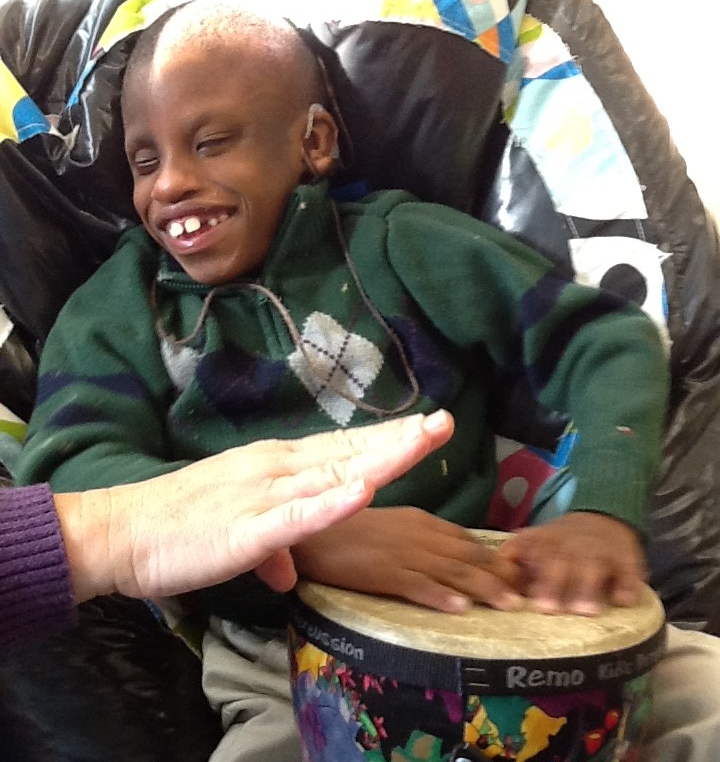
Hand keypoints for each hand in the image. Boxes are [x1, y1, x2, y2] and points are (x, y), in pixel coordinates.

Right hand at [54, 409, 453, 602]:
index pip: (341, 447)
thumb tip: (288, 567)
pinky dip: (331, 504)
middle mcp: (276, 469)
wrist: (123, 532)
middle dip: (399, 440)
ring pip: (330, 475)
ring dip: (377, 460)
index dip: (386, 439)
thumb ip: (272, 542)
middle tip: (443, 422)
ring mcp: (262, 495)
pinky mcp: (245, 529)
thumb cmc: (180, 527)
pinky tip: (360, 491)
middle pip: (348, 451)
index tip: (425, 427)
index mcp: (276, 465)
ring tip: (419, 443)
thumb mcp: (239, 531)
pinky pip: (295, 517)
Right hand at [292, 506, 523, 612]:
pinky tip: (460, 608)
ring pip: (451, 571)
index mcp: (421, 521)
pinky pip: (416, 585)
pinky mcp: (381, 571)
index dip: (498, 559)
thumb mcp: (391, 528)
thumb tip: (451, 558)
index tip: (524, 577)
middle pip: (469, 556)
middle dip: (502, 576)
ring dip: (484, 588)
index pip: (468, 540)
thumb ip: (420, 538)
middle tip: (533, 596)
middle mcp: (418, 534)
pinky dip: (439, 595)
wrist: (308, 529)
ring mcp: (402, 553)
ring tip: (511, 606)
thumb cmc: (345, 529)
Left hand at [496, 512, 647, 615]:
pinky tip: (624, 600)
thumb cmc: (561, 542)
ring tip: (587, 612)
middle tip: (548, 610)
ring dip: (588, 587)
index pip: (532, 554)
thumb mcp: (535, 542)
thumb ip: (514, 558)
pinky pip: (629, 569)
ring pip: (593, 565)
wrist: (603, 517)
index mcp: (545, 542)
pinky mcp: (626, 558)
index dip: (524, 574)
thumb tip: (489, 580)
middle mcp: (570, 545)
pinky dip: (628, 584)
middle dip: (553, 584)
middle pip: (560, 561)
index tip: (521, 598)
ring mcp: (599, 551)